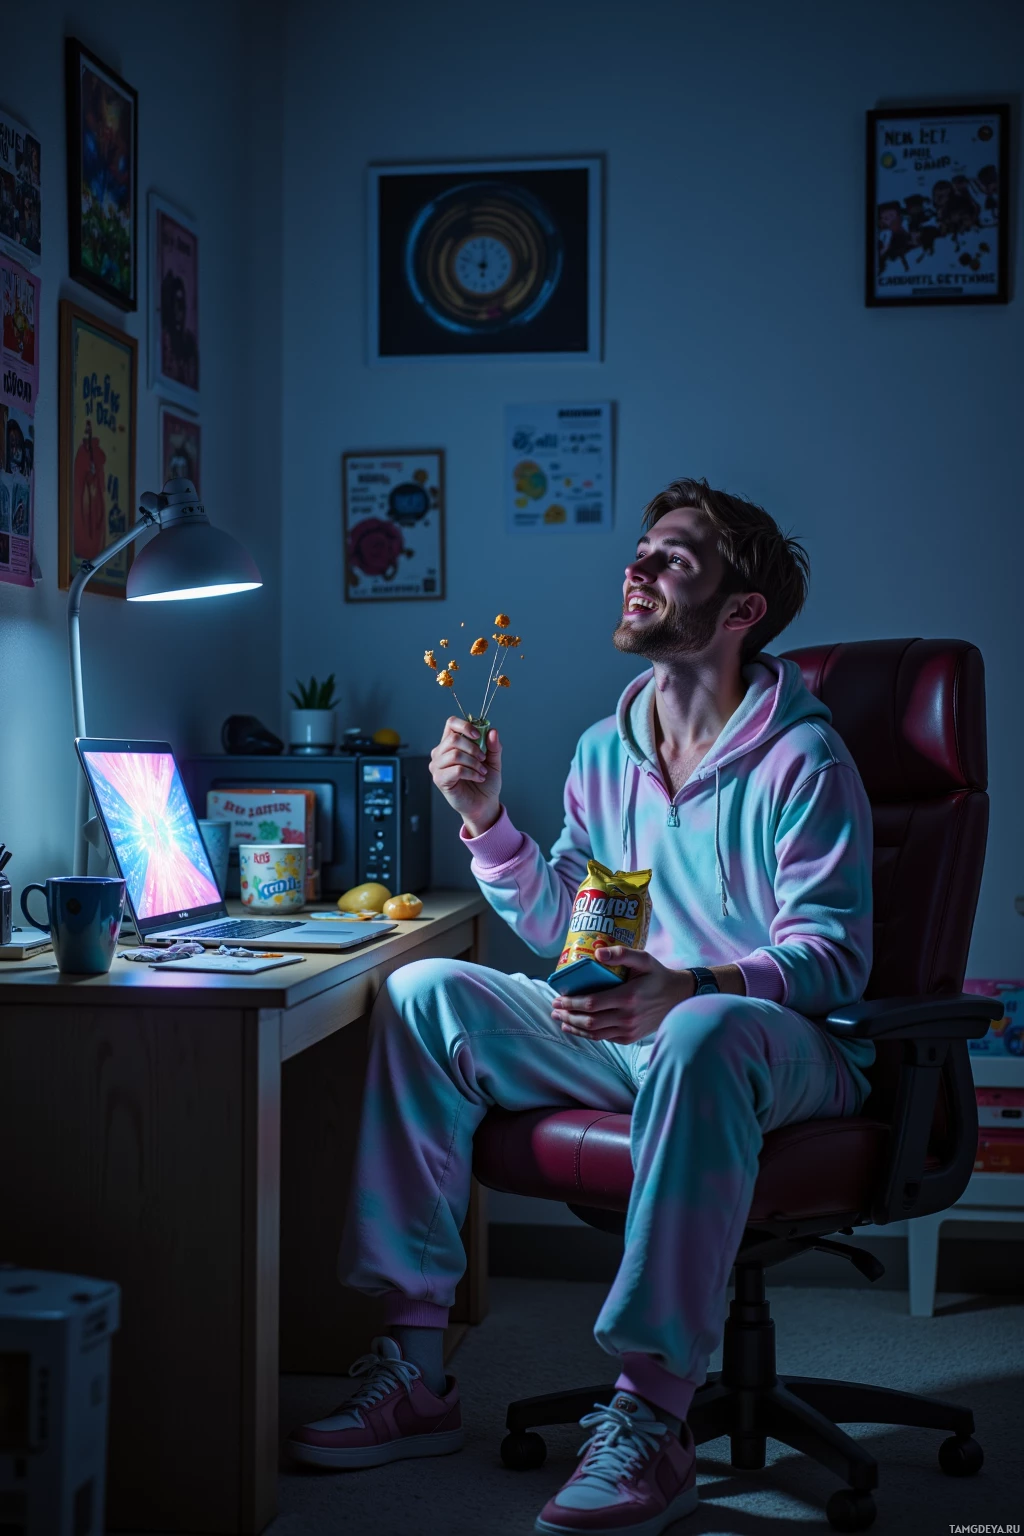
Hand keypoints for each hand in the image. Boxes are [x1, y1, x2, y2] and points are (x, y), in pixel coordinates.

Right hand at [429, 716, 502, 836]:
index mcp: (452, 743)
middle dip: (473, 748)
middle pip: (453, 738)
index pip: (451, 724)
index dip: (465, 725)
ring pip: (455, 754)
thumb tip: (492, 731)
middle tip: (483, 758)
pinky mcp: (439, 779)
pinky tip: (478, 777)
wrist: (484, 804)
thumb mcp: (493, 761)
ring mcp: (438, 766)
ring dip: (473, 762)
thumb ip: (493, 746)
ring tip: (482, 771)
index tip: (478, 734)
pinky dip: (471, 773)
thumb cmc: (485, 782)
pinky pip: (456, 770)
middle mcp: (441, 753)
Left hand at [551, 947, 694, 1044]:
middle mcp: (627, 1017)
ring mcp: (628, 1030)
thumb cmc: (658, 975)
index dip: (571, 1002)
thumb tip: (597, 952)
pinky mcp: (629, 1037)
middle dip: (568, 1015)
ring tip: (560, 1019)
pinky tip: (576, 1027)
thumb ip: (621, 954)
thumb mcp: (644, 959)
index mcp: (628, 997)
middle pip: (589, 1020)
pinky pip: (604, 1038)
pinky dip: (587, 1034)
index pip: (591, 1003)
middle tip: (554, 1008)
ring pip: (594, 1033)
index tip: (557, 997)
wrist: (678, 998)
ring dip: (574, 1027)